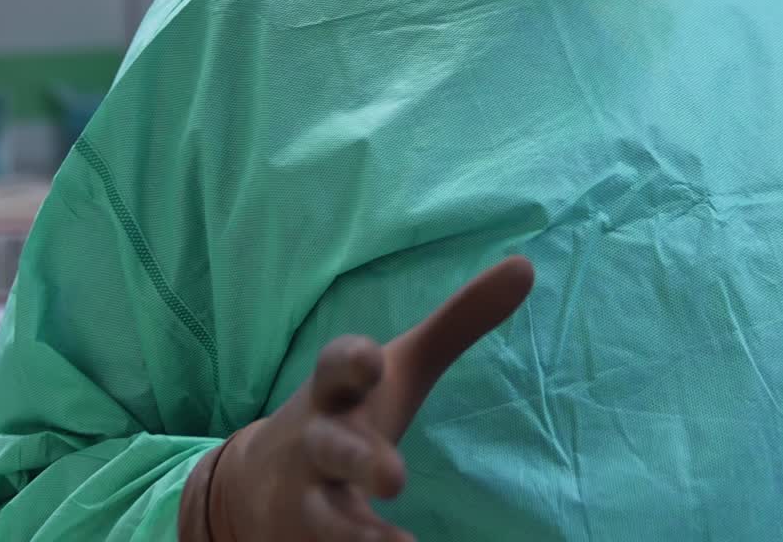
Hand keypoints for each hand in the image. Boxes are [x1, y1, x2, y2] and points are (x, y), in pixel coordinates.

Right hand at [206, 256, 533, 541]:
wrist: (256, 484)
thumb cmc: (353, 409)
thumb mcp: (401, 367)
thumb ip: (459, 321)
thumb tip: (526, 267)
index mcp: (338, 390)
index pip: (336, 367)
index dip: (351, 361)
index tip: (371, 360)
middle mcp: (318, 441)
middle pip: (331, 447)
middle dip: (358, 459)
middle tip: (396, 477)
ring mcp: (308, 496)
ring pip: (324, 516)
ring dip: (355, 532)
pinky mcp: (306, 538)